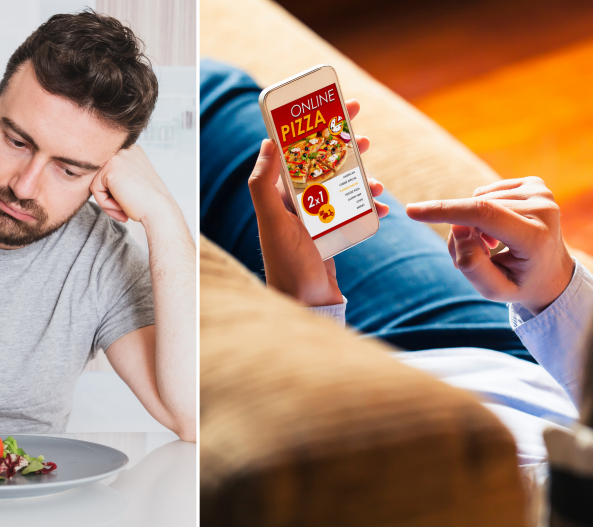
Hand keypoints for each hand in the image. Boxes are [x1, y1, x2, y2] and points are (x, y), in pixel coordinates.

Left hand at [90, 145, 177, 223]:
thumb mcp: (135, 183)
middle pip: (103, 176)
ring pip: (98, 183)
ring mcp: (118, 157)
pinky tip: (121, 208)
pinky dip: (105, 203)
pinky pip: (95, 189)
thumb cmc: (149, 204)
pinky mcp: (110, 169)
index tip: (128, 204)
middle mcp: (126, 150)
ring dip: (107, 201)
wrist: (159, 212)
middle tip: (123, 210)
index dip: (116, 192)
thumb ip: (120, 178)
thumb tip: (102, 183)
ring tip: (123, 210)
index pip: (111, 172)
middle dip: (110, 196)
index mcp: (134, 152)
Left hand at [248, 100, 389, 305]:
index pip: (295, 151)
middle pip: (322, 164)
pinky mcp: (330, 235)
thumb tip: (267, 141)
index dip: (313, 128)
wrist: (306, 305)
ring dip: (360, 178)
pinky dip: (369, 208)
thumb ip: (263, 184)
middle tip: (363, 132)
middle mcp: (294, 204)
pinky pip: (352, 213)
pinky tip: (383, 209)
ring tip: (377, 180)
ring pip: (341, 186)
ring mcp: (313, 219)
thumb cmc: (288, 265)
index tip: (333, 109)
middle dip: (342, 147)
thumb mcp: (273, 222)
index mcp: (278, 195)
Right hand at [406, 177, 574, 314]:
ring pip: (478, 200)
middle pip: (475, 210)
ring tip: (491, 244)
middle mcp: (544, 209)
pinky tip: (500, 228)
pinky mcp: (535, 184)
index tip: (412, 211)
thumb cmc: (519, 283)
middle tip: (479, 255)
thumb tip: (458, 228)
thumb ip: (471, 264)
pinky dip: (483, 211)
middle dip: (461, 232)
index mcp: (536, 238)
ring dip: (473, 223)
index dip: (445, 211)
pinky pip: (486, 192)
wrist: (551, 272)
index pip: (483, 215)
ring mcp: (541, 193)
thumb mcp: (493, 290)